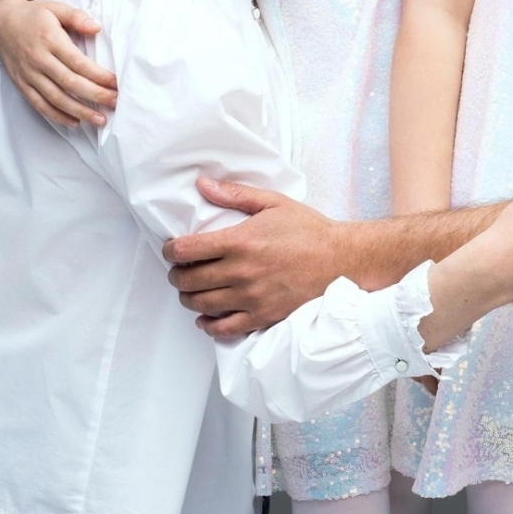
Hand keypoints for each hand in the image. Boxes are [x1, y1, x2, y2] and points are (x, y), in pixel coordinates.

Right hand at [0, 0, 117, 127]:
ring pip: (56, 98)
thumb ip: (76, 17)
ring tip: (100, 120)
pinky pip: (39, 104)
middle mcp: (38, 59)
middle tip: (115, 103)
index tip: (115, 83)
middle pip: (70, 83)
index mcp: (50, 39)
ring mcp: (28, 74)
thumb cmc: (34, 15)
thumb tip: (96, 28)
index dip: (98, 75)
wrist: (1, 22)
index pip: (77, 62)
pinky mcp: (22, 84)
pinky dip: (57, 116)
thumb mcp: (55, 7)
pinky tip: (75, 122)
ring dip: (79, 111)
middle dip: (95, 95)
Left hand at [164, 181, 342, 335]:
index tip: (172, 249)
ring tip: (191, 291)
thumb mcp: (273, 203)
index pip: (186, 249)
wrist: (342, 260)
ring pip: (201, 304)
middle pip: (188, 279)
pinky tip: (206, 318)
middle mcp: (241, 271)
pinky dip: (208, 325)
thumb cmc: (310, 231)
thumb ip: (235, 195)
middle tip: (179, 270)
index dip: (170, 250)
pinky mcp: (263, 316)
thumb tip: (203, 185)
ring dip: (188, 298)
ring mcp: (251, 297)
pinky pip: (224, 328)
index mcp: (240, 241)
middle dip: (176, 275)